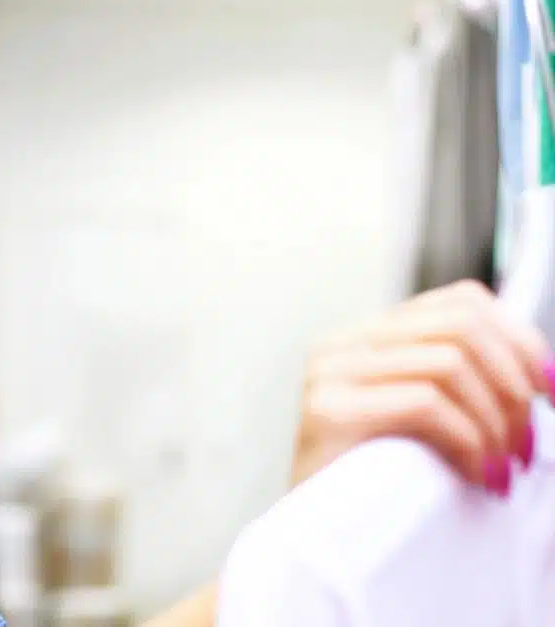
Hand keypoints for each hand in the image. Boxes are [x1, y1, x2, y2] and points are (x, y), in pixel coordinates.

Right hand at [291, 280, 553, 493]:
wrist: (309, 540)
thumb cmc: (373, 487)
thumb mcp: (422, 422)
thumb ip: (457, 385)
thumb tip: (538, 375)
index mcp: (369, 337)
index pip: (460, 301)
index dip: (519, 339)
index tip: (548, 389)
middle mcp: (345, 344)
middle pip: (461, 326)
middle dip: (514, 386)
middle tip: (526, 443)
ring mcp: (331, 373)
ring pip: (449, 363)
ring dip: (495, 422)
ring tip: (502, 467)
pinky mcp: (329, 411)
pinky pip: (425, 404)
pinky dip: (469, 441)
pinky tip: (477, 474)